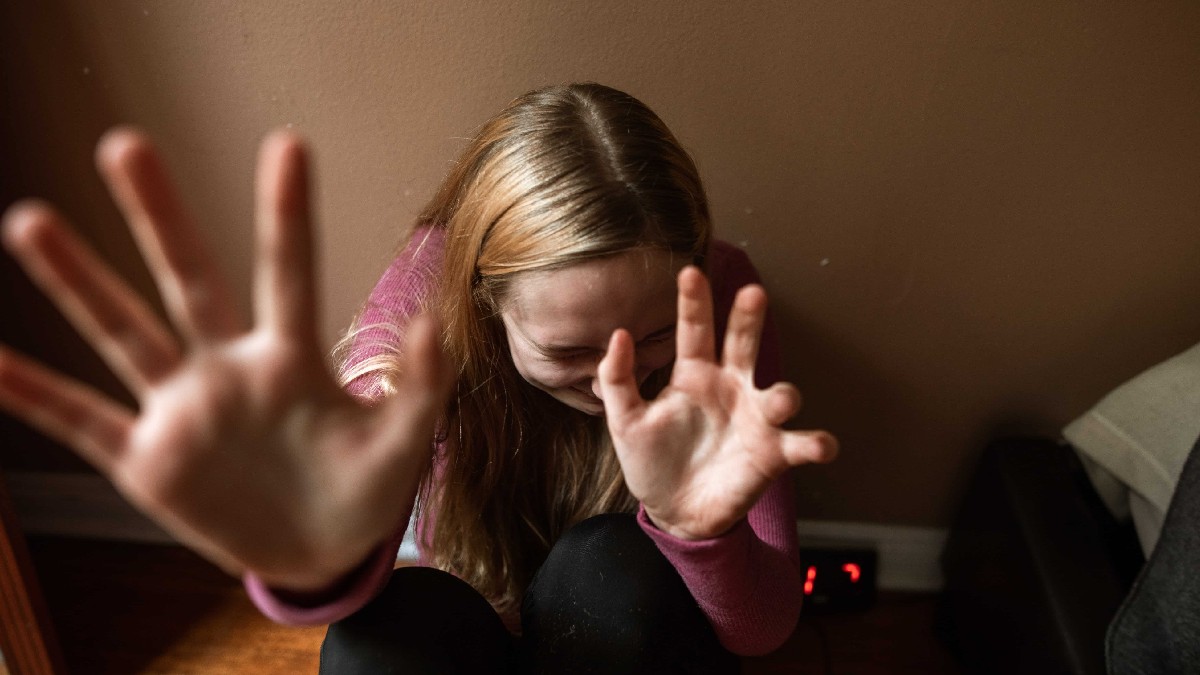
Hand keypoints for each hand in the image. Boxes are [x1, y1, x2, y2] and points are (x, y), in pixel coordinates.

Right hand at [0, 130, 452, 589]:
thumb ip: (420, 385)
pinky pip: (83, 422)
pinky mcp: (148, 461)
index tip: (287, 143)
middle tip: (125, 144)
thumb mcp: (402, 443)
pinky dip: (37, 395)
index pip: (288, 274)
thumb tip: (432, 321)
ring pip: (124, 334)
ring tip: (30, 220)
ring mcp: (183, 410)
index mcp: (293, 360)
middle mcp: (228, 368)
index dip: (286, 214)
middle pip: (189, 280)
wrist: (319, 553)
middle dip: (160, 217)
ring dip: (78, 283)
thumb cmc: (364, 488)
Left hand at [598, 266, 836, 540]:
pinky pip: (801, 443)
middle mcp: (730, 387)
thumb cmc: (651, 461)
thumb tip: (618, 333)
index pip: (694, 330)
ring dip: (784, 394)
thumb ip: (618, 379)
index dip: (693, 302)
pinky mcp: (773, 453)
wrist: (674, 512)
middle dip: (748, 319)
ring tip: (781, 399)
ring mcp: (755, 418)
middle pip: (743, 344)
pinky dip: (816, 443)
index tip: (689, 272)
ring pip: (778, 394)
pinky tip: (821, 445)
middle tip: (752, 293)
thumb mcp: (625, 422)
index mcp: (694, 374)